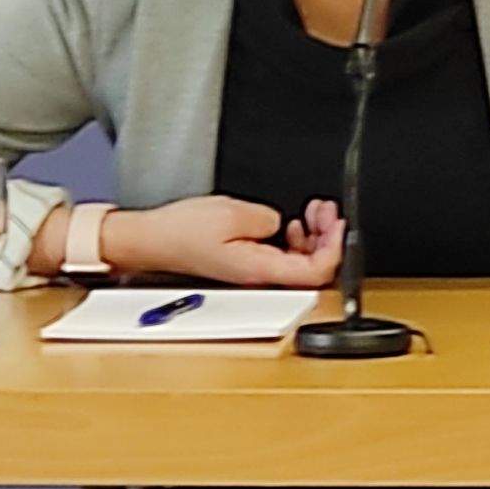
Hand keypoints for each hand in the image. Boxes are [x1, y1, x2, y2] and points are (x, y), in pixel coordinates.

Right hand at [102, 195, 339, 286]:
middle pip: (312, 268)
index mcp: (259, 270)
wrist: (151, 240)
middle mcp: (258, 277)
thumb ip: (266, 219)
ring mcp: (253, 272)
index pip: (314, 271)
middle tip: (325, 211)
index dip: (334, 248)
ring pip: (299, 263)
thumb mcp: (231, 213)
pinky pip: (281, 259)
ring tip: (311, 213)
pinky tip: (289, 225)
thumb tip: (280, 223)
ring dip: (311, 237)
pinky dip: (293, 240)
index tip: (337, 224)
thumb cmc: (180, 231)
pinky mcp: (246, 265)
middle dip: (326, 237)